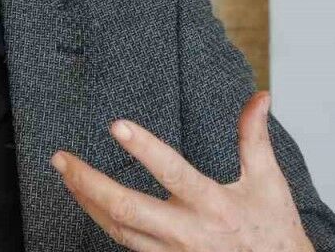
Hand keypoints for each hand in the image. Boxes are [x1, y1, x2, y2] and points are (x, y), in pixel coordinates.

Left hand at [51, 92, 312, 251]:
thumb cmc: (273, 233)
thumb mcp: (268, 182)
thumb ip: (254, 138)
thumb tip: (259, 96)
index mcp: (214, 205)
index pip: (173, 173)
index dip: (144, 149)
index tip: (117, 125)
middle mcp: (188, 233)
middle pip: (126, 208)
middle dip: (88, 182)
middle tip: (61, 158)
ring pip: (117, 229)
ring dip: (87, 200)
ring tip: (66, 175)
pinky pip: (125, 244)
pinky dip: (103, 222)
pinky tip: (89, 203)